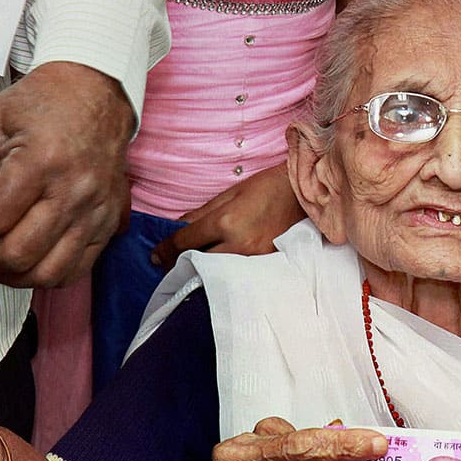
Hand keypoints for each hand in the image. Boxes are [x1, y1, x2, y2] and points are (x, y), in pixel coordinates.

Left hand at [0, 61, 134, 287]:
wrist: (96, 96)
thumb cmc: (41, 106)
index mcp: (42, 162)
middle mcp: (75, 192)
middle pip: (19, 254)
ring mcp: (96, 212)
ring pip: (47, 273)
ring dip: (7, 276)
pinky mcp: (108, 224)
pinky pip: (75, 271)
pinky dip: (43, 277)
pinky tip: (23, 260)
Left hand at [150, 163, 304, 270]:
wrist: (303, 194)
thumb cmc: (267, 187)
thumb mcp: (231, 193)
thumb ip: (202, 212)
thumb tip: (179, 226)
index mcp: (225, 221)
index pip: (185, 241)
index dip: (166, 250)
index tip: (156, 257)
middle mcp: (238, 243)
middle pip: (197, 262)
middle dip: (179, 264)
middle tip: (169, 266)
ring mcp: (254, 257)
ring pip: (216, 272)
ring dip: (201, 271)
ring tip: (191, 271)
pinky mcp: (266, 264)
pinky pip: (237, 273)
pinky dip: (224, 273)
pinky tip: (218, 272)